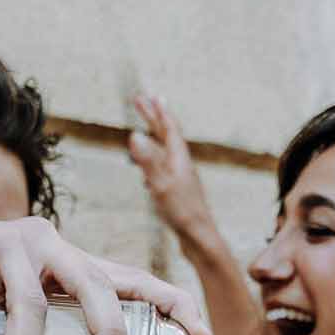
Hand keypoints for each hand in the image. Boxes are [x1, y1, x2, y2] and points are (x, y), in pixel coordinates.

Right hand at [127, 94, 218, 249]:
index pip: (168, 128)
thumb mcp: (162, 185)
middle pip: (166, 137)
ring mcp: (180, 180)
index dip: (159, 111)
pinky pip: (163, 173)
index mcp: (179, 160)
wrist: (200, 239)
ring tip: (142, 135)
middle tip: (139, 102)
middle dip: (152, 118)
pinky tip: (148, 174)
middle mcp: (181, 166)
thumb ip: (148, 161)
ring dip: (152, 142)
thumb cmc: (183, 213)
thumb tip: (134, 136)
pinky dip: (153, 166)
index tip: (150, 95)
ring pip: (164, 155)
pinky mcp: (178, 194)